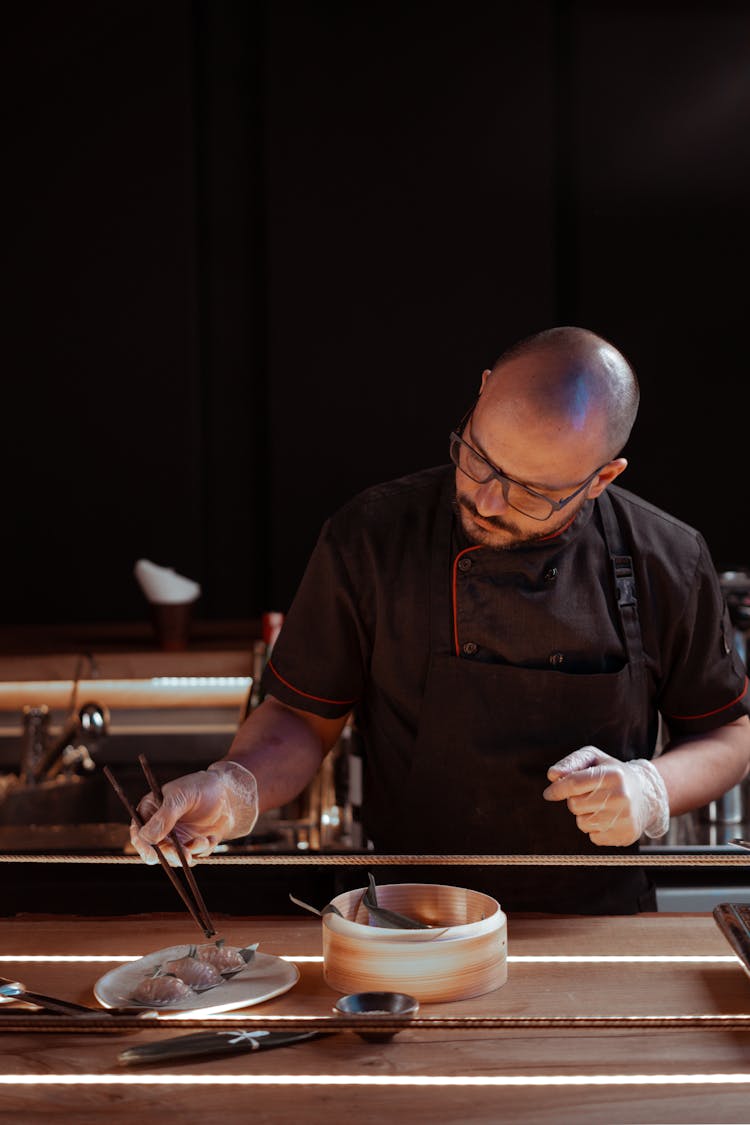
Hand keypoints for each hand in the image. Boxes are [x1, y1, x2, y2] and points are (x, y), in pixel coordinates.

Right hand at [130, 760, 258, 865]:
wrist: (230, 794)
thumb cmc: (202, 788)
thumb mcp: (181, 797)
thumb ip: (165, 817)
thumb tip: (146, 838)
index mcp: (151, 811)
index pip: (139, 833)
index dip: (143, 846)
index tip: (152, 856)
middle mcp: (160, 827)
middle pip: (156, 850)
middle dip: (170, 854)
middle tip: (186, 854)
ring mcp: (176, 838)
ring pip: (174, 858)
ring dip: (189, 853)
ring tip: (204, 840)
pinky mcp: (191, 845)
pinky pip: (193, 857)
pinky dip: (202, 850)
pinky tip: (211, 837)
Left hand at [542, 745, 669, 845]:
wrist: (646, 795)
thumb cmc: (613, 774)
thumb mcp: (594, 759)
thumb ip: (571, 763)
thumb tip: (552, 776)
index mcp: (612, 774)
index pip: (574, 783)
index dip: (557, 789)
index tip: (549, 793)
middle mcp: (621, 796)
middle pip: (575, 805)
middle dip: (575, 800)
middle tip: (589, 795)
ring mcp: (625, 818)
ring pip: (583, 823)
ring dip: (585, 816)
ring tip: (600, 806)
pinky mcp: (626, 835)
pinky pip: (594, 837)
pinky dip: (596, 830)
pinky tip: (608, 818)